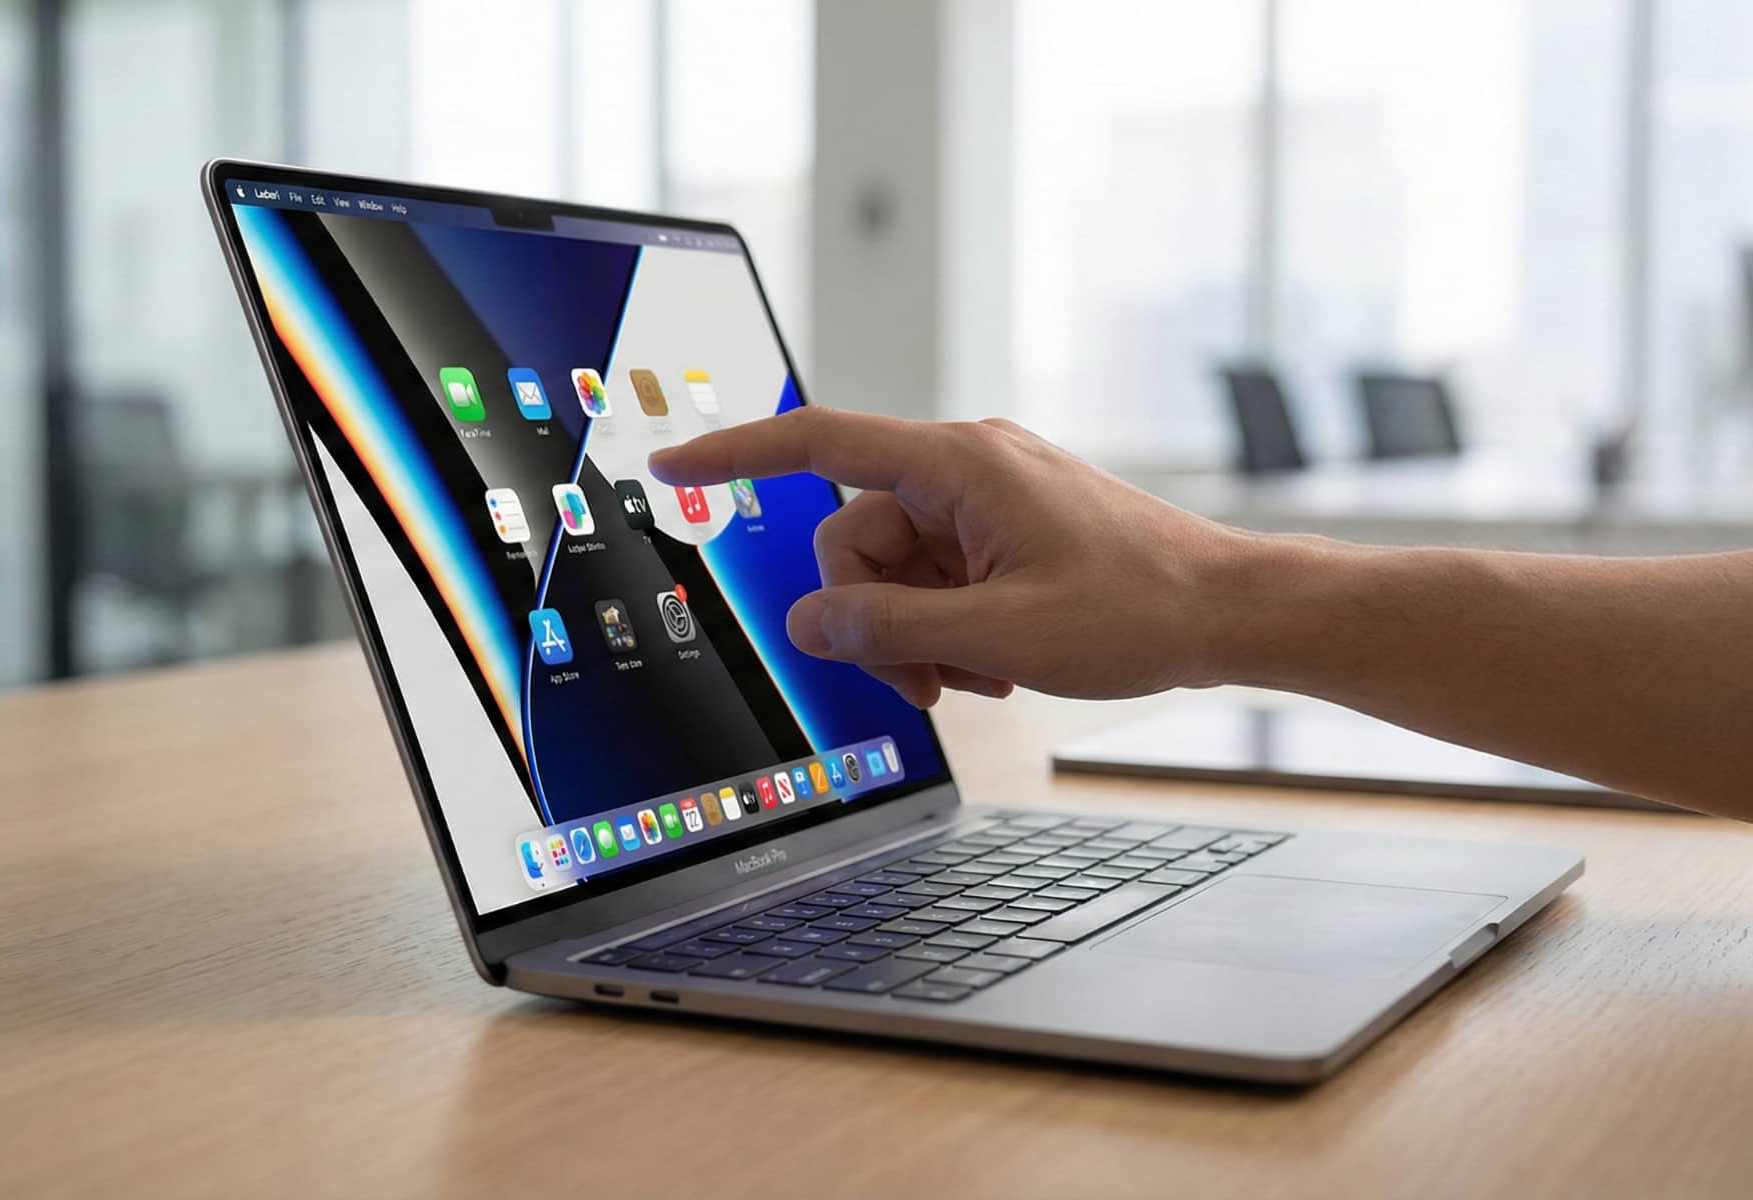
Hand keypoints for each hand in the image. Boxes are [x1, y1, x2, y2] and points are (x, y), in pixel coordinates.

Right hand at [648, 408, 1248, 707]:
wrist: (1230, 612)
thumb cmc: (1138, 609)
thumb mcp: (999, 637)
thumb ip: (890, 630)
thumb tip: (808, 622)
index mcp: (959, 465)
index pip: (820, 443)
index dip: (736, 454)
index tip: (674, 466)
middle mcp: (965, 469)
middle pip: (853, 537)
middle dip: (870, 617)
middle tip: (923, 681)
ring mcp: (986, 502)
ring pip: (893, 569)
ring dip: (914, 634)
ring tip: (977, 677)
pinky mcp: (1004, 533)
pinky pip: (937, 577)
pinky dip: (948, 627)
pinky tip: (996, 664)